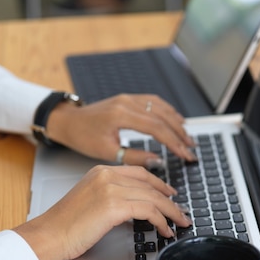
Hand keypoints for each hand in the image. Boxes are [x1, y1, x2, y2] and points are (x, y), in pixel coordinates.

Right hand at [14, 165, 191, 259]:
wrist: (48, 235)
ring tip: (179, 223)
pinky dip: (161, 221)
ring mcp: (110, 189)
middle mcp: (107, 175)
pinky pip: (148, 211)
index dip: (159, 184)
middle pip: (150, 184)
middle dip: (170, 199)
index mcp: (101, 171)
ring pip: (153, 197)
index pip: (139, 173)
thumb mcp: (90, 201)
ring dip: (171, 212)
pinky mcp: (114, 206)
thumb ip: (112, 196)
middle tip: (181, 212)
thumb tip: (136, 206)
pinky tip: (165, 230)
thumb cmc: (65, 226)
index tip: (170, 193)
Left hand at [45, 93, 196, 164]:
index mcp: (121, 115)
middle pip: (163, 117)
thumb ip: (134, 157)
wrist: (68, 121)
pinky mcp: (129, 98)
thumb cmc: (83, 137)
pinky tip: (177, 120)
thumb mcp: (107, 152)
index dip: (174, 143)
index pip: (157, 129)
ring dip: (177, 123)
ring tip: (188, 138)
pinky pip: (154, 102)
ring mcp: (129, 98)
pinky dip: (168, 112)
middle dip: (180, 135)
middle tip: (191, 150)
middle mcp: (128, 102)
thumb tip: (158, 161)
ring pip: (161, 108)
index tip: (185, 155)